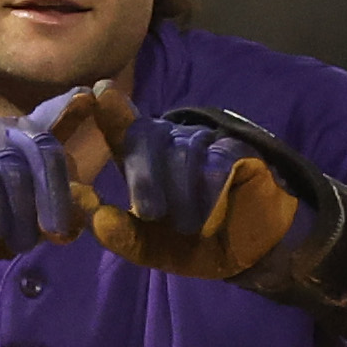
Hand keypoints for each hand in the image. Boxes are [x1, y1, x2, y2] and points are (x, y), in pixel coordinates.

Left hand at [84, 88, 305, 280]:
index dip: (113, 111)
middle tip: (152, 213)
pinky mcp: (236, 149)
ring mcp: (204, 142)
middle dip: (145, 176)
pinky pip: (216, 160)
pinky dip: (209, 191)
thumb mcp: (153, 249)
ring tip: (191, 227)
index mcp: (145, 163)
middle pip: (146, 134)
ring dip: (181, 194)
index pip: (123, 130)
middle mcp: (171, 143)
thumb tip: (94, 216)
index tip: (100, 93)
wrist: (252, 252)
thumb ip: (122, 234)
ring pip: (181, 151)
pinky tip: (212, 212)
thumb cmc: (197, 245)